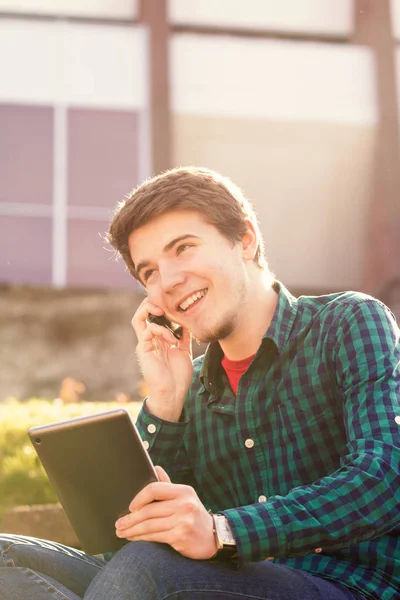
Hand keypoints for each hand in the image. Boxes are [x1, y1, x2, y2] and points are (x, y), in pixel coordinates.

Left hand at [115, 466, 216, 559]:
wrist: (213, 537)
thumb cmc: (194, 515)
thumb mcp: (185, 497)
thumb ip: (168, 485)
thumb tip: (155, 467)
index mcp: (183, 491)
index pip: (154, 489)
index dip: (139, 498)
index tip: (130, 506)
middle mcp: (184, 504)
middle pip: (148, 510)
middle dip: (130, 518)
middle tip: (118, 524)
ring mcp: (183, 521)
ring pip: (149, 525)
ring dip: (131, 530)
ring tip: (121, 532)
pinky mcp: (180, 536)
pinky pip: (154, 537)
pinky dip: (140, 538)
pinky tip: (133, 539)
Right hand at [131, 299, 192, 420]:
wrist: (173, 393)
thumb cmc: (178, 376)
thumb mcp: (184, 351)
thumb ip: (184, 337)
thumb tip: (188, 323)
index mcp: (158, 339)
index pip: (153, 316)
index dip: (160, 306)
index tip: (174, 304)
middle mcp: (149, 339)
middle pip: (142, 313)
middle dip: (151, 303)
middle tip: (164, 303)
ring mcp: (145, 344)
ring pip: (138, 319)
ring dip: (150, 310)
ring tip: (162, 311)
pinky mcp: (143, 349)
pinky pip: (147, 331)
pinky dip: (160, 330)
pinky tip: (172, 339)